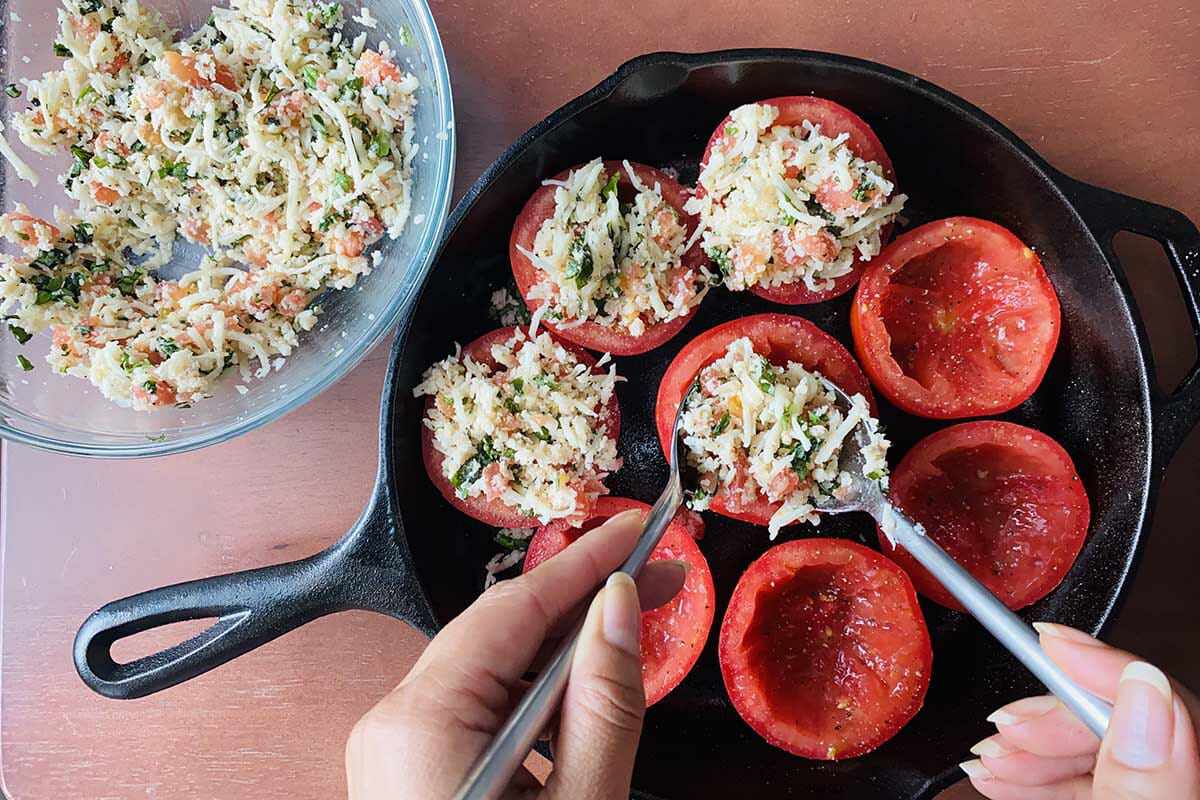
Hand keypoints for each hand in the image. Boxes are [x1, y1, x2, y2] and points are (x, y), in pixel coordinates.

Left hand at [345, 509, 686, 799]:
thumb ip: (603, 704)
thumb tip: (622, 611)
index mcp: (422, 724)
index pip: (514, 609)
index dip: (585, 561)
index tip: (640, 530)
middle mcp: (392, 723)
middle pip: (497, 631)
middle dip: (581, 600)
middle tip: (658, 576)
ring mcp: (392, 748)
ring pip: (488, 667)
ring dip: (561, 646)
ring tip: (633, 626)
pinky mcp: (407, 771)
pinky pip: (476, 706)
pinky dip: (533, 692)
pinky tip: (583, 685)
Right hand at [962, 623, 1199, 798]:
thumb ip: (1135, 781)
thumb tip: (1142, 689)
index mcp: (1196, 789)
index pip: (1164, 702)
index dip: (1101, 666)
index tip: (1047, 642)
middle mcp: (1183, 787)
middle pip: (1125, 721)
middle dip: (1051, 719)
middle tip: (1005, 725)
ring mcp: (1156, 793)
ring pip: (1100, 750)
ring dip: (1033, 748)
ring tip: (992, 756)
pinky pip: (1090, 780)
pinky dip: (1040, 775)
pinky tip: (1003, 775)